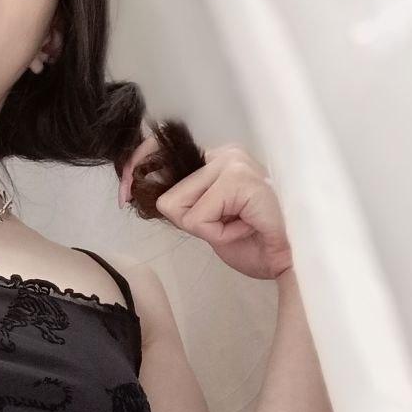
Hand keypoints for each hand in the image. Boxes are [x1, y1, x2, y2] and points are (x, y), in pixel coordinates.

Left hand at [120, 138, 293, 280]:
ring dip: (205, 228)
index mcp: (216, 158)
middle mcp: (225, 153)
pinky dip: (216, 234)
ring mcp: (234, 164)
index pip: (161, 151)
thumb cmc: (252, 242)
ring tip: (236, 227)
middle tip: (226, 227)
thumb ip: (182, 203)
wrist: (288, 260)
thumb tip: (145, 194)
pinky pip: (198, 217)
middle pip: (167, 193)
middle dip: (188, 221)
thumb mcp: (206, 220)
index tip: (123, 188)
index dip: (138, 169)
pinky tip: (243, 229)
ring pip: (179, 205)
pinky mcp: (240, 182)